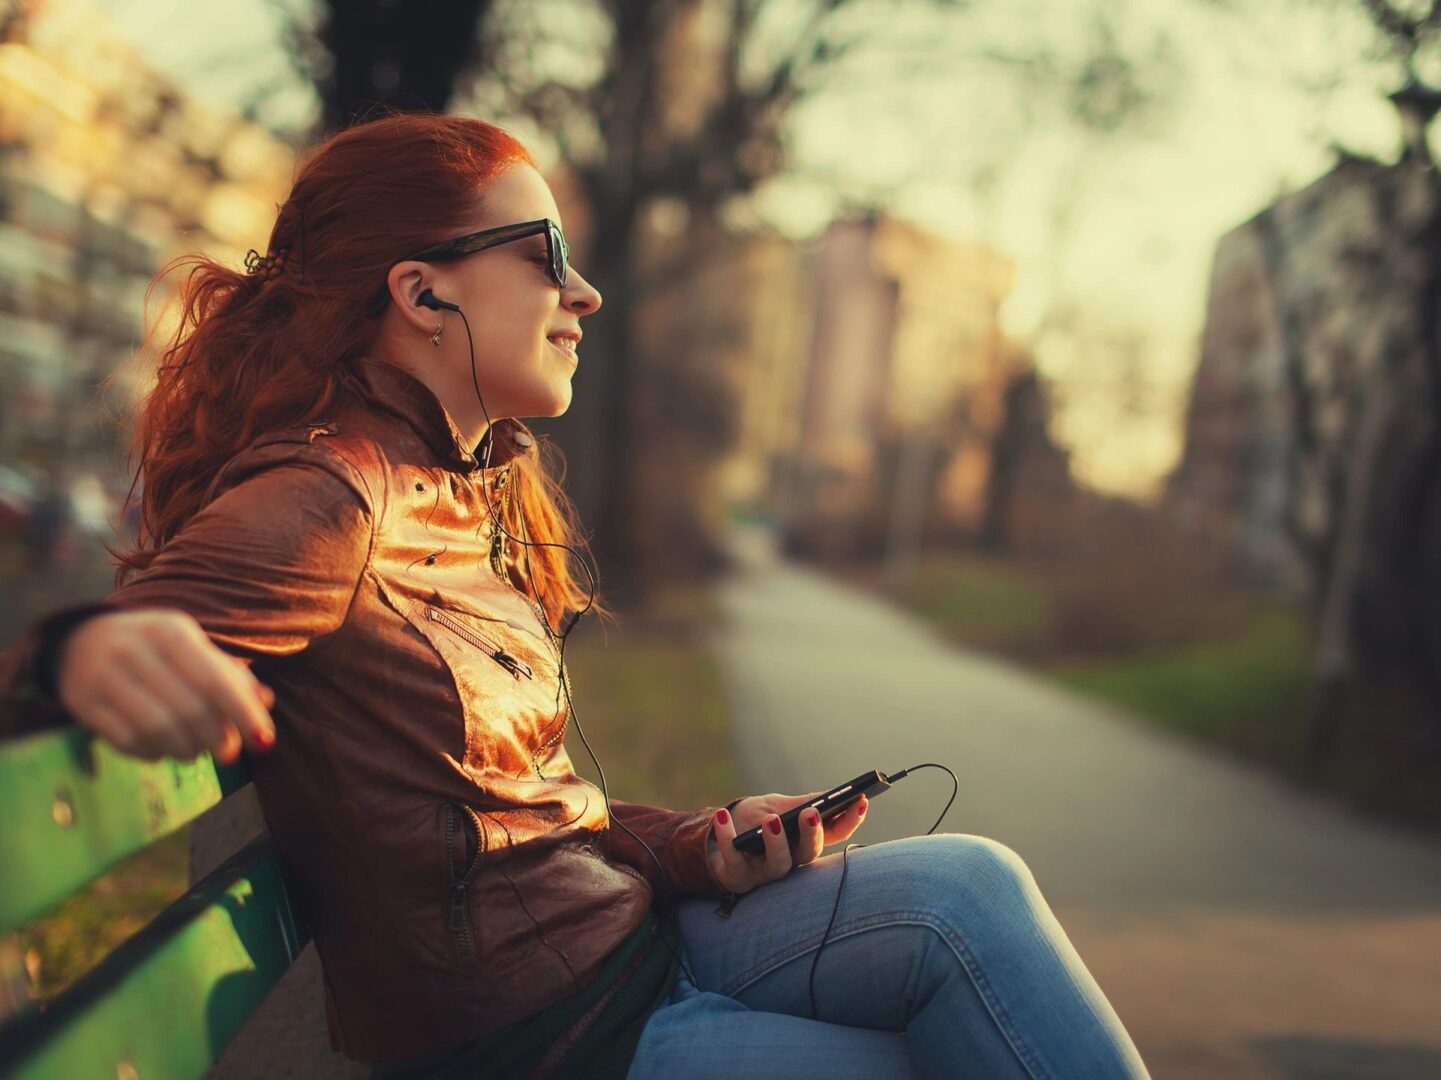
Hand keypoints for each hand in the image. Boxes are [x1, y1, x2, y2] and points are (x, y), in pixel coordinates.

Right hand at [56, 610, 276, 763]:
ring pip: (158, 730)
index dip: (243, 714)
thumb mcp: (191, 648)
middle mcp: (135, 649)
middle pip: (190, 709)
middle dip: (218, 739)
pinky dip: (155, 753)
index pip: (215, 680)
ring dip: (187, 750)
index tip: (264, 741)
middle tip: (228, 752)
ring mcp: (104, 676)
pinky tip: (163, 750)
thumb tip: (266, 703)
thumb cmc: (153, 649)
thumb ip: (228, 674)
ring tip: (196, 751)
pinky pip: (128, 741)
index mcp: (170, 631)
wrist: (79, 642)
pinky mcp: (83, 704)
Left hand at [706, 791, 868, 895]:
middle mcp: (791, 861)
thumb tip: (827, 797)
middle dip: (812, 835)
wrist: (715, 839)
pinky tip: (723, 816)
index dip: (850, 820)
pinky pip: (733, 859)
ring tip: (771, 820)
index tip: (862, 800)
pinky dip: (727, 836)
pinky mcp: (738, 877)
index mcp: (805, 841)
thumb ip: (799, 804)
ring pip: (778, 864)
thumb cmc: (753, 822)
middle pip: (809, 854)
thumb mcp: (778, 807)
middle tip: (811, 814)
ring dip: (776, 842)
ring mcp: (765, 872)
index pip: (835, 834)